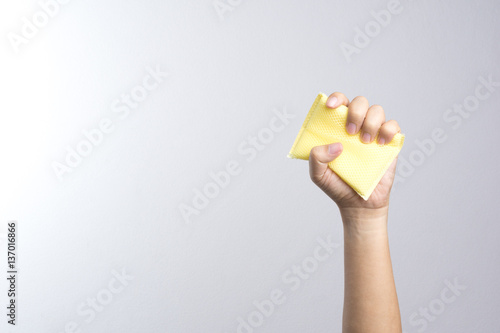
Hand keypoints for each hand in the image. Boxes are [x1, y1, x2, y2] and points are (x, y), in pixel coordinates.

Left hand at [308, 92, 401, 218]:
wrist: (358, 204)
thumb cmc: (336, 185)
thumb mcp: (318, 174)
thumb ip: (316, 158)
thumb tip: (335, 145)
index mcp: (337, 127)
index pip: (338, 102)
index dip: (336, 98)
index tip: (331, 107)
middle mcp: (356, 126)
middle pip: (359, 102)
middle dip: (355, 112)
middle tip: (350, 132)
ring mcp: (373, 133)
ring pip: (377, 110)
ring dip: (371, 123)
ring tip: (365, 143)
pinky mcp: (389, 143)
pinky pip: (393, 126)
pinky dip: (388, 130)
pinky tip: (379, 145)